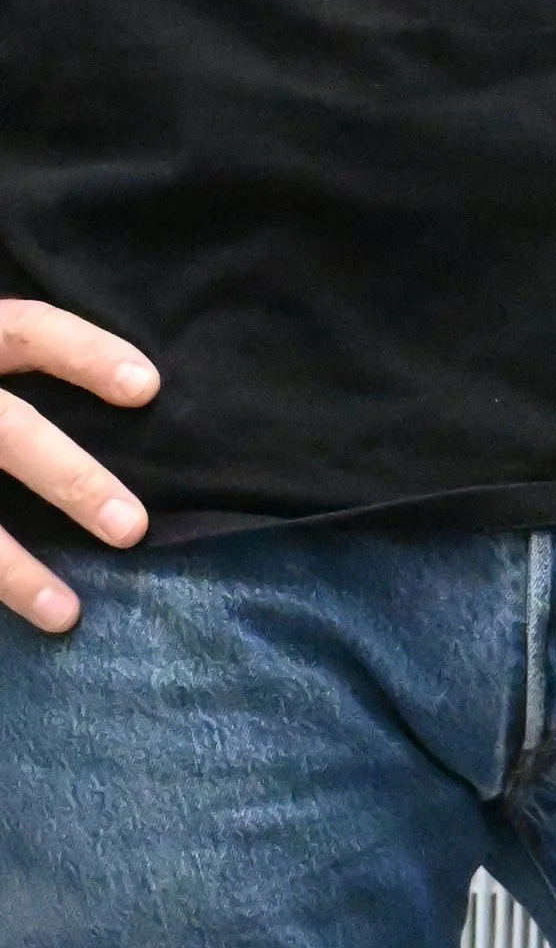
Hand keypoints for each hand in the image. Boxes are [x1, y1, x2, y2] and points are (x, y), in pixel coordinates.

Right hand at [0, 300, 158, 630]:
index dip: (84, 353)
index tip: (149, 388)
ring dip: (12, 571)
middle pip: (7, 430)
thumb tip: (135, 392)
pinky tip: (12, 618)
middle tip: (134, 528)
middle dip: (70, 480)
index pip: (26, 330)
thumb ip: (16, 361)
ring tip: (66, 614)